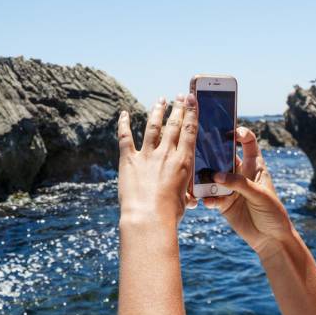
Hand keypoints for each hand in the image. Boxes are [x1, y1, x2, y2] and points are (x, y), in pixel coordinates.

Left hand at [117, 94, 197, 230]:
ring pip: (152, 127)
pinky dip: (124, 123)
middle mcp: (166, 154)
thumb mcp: (184, 201)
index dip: (192, 113)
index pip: (190, 131)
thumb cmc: (168, 214)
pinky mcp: (128, 160)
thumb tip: (190, 200)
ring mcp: (146, 155)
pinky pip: (125, 137)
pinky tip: (124, 113)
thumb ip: (186, 194)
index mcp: (183, 162)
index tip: (192, 99)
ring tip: (160, 101)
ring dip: (156, 112)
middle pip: (173, 125)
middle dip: (177, 108)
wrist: (148, 218)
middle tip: (179, 96)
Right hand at [202, 128, 295, 260]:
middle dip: (212, 152)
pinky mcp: (223, 203)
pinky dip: (207, 197)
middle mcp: (240, 174)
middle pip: (224, 156)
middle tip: (200, 149)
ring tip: (199, 179)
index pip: (247, 142)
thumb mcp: (260, 195)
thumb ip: (239, 184)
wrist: (271, 239)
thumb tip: (217, 176)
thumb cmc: (273, 213)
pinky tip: (208, 201)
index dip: (239, 133)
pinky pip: (210, 196)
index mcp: (254, 166)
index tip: (229, 133)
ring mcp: (230, 188)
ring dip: (205, 177)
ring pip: (213, 176)